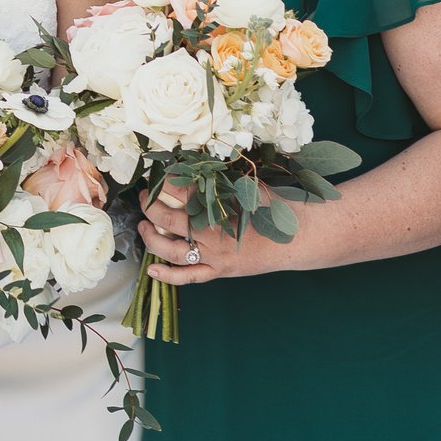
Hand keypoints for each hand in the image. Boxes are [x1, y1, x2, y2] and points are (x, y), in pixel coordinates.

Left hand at [138, 181, 284, 283]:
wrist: (298, 236)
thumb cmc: (275, 207)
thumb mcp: (249, 185)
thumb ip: (224, 178)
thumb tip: (199, 162)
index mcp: (219, 207)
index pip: (181, 192)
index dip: (164, 182)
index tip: (157, 175)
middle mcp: (213, 233)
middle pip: (169, 219)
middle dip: (150, 205)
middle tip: (145, 196)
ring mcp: (215, 256)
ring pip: (172, 251)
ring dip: (151, 238)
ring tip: (142, 226)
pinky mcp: (220, 271)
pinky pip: (189, 278)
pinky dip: (168, 276)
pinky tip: (150, 270)